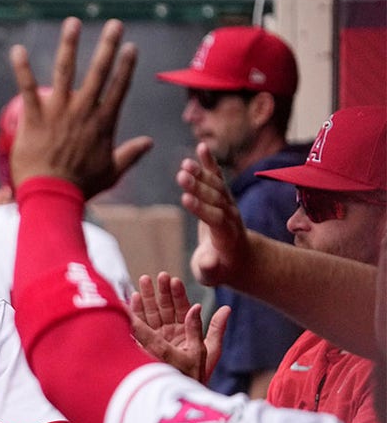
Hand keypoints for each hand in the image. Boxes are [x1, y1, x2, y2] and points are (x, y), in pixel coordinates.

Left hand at [8, 18, 152, 198]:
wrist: (52, 196)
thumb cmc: (81, 187)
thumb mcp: (112, 172)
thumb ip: (130, 154)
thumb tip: (150, 143)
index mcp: (103, 122)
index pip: (118, 87)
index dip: (126, 66)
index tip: (131, 47)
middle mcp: (83, 111)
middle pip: (98, 71)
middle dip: (108, 46)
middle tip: (115, 24)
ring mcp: (59, 111)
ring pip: (65, 71)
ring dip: (69, 45)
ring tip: (72, 23)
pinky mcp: (35, 116)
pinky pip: (28, 87)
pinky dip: (22, 68)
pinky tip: (17, 49)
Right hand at [128, 273, 229, 383]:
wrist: (177, 394)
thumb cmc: (196, 375)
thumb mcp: (209, 351)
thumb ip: (215, 329)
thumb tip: (226, 308)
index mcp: (186, 330)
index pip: (181, 307)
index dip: (177, 293)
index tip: (174, 280)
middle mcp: (169, 331)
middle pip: (164, 307)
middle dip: (161, 291)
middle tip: (159, 276)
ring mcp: (155, 337)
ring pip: (150, 312)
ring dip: (147, 297)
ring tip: (143, 280)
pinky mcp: (142, 343)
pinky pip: (137, 324)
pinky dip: (135, 311)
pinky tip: (133, 298)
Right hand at [177, 143, 251, 286]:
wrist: (240, 257)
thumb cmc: (220, 269)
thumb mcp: (213, 275)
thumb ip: (209, 269)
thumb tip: (209, 262)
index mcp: (227, 236)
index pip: (214, 218)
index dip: (201, 209)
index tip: (185, 199)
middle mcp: (230, 216)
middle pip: (215, 198)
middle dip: (199, 187)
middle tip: (182, 175)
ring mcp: (228, 204)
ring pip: (216, 185)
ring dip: (201, 173)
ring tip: (185, 163)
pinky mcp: (222, 196)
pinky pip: (217, 176)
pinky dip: (209, 162)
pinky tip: (201, 146)